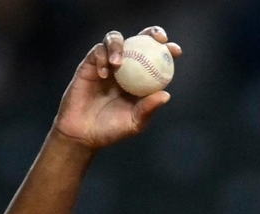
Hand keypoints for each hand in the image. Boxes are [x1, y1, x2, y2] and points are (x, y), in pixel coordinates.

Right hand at [52, 27, 182, 149]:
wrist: (84, 134)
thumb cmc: (111, 130)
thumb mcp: (134, 122)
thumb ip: (148, 108)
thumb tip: (166, 95)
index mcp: (141, 78)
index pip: (155, 58)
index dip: (166, 49)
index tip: (175, 50)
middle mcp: (126, 67)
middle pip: (139, 40)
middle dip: (150, 34)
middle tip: (157, 39)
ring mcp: (107, 64)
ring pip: (115, 39)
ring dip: (119, 46)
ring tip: (118, 63)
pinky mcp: (89, 65)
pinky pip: (96, 52)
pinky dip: (101, 58)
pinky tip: (104, 74)